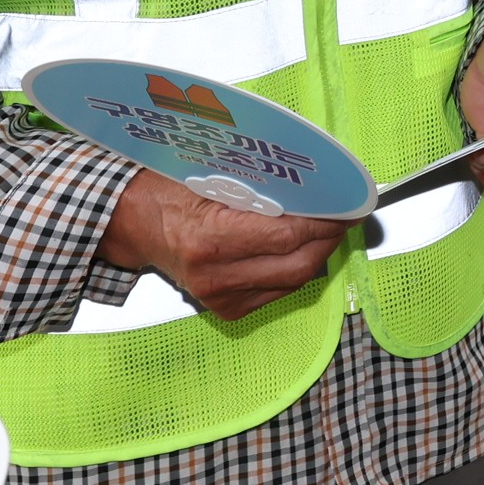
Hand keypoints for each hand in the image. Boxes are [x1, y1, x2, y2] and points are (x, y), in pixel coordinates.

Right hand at [98, 170, 344, 320]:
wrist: (136, 224)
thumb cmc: (171, 190)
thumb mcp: (213, 174)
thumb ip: (260, 184)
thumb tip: (314, 182)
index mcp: (210, 238)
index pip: (287, 235)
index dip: (324, 222)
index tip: (347, 206)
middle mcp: (215, 275)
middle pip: (298, 264)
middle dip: (329, 240)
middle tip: (344, 217)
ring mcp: (220, 297)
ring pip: (292, 281)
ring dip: (317, 255)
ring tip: (326, 229)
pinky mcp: (225, 310)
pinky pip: (277, 292)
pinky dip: (294, 270)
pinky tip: (299, 249)